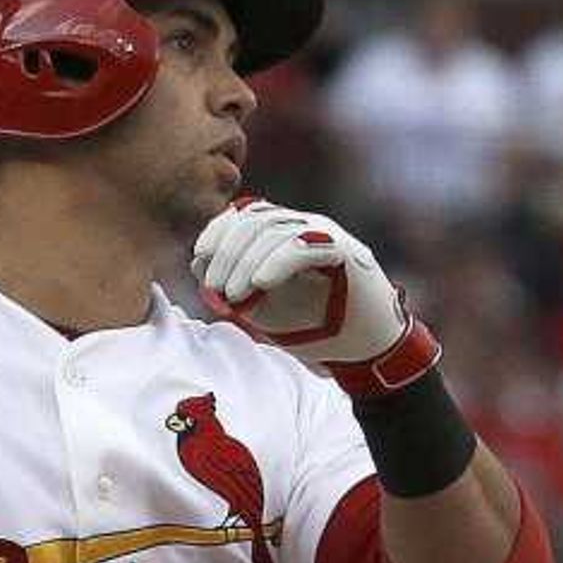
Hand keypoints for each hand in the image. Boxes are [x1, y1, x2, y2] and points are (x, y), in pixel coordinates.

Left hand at [192, 198, 429, 388]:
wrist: (364, 346)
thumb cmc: (314, 326)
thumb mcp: (263, 309)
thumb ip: (234, 288)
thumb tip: (198, 265)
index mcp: (285, 234)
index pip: (246, 216)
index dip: (219, 231)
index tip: (199, 257)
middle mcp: (304, 226)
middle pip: (255, 220)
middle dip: (227, 252)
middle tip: (213, 286)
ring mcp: (325, 235)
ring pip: (275, 230)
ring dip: (246, 261)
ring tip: (232, 294)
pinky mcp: (343, 251)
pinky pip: (302, 245)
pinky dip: (276, 262)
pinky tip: (259, 283)